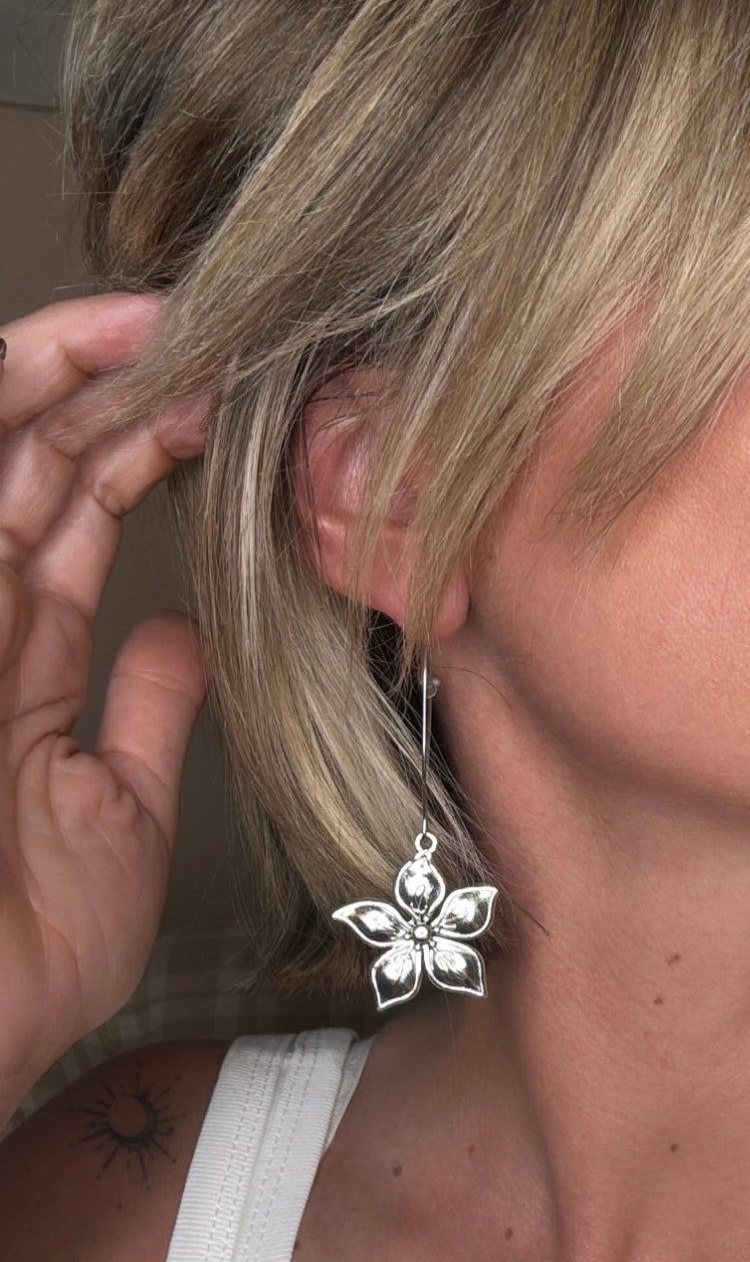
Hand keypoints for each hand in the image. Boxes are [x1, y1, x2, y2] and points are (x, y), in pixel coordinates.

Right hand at [0, 293, 210, 1096]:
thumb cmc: (30, 942)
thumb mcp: (117, 808)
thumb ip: (145, 709)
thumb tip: (183, 633)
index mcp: (15, 655)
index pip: (64, 507)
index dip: (133, 435)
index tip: (217, 390)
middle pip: (25, 455)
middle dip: (107, 376)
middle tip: (199, 321)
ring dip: (59, 375)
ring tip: (147, 320)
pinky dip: (7, 417)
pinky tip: (54, 362)